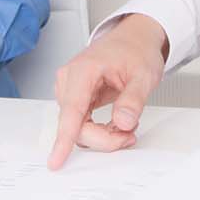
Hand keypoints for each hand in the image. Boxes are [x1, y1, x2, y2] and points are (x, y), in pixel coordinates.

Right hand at [48, 14, 168, 169]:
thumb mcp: (144, 75)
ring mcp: (69, 89)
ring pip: (77, 128)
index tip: (56, 160)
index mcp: (83, 70)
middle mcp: (69, 80)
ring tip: (127, 125)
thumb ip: (133, 100)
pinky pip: (81, 124)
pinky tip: (116, 124)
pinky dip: (100, 130)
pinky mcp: (74, 98)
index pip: (71, 111)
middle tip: (130, 135)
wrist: (133, 39)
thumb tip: (123, 122)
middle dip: (103, 138)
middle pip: (75, 125)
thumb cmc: (135, 50)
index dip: (64, 139)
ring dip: (102, 135)